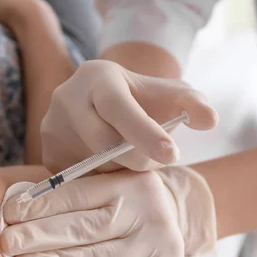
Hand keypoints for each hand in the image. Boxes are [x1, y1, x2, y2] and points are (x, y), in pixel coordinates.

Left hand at [0, 166, 215, 256]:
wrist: (173, 219)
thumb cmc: (122, 203)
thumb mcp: (106, 183)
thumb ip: (72, 189)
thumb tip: (19, 208)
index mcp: (129, 181)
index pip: (77, 195)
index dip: (40, 205)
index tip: (10, 214)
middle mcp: (148, 208)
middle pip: (84, 227)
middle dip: (39, 235)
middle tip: (8, 243)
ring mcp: (160, 240)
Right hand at [41, 60, 218, 173]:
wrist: (103, 102)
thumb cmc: (143, 101)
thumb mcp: (169, 95)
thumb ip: (193, 103)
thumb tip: (209, 119)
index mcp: (97, 77)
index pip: (118, 108)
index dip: (145, 133)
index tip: (172, 155)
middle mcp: (66, 98)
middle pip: (102, 143)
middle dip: (136, 159)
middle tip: (157, 162)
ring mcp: (52, 127)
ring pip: (92, 165)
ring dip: (119, 171)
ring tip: (129, 157)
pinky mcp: (47, 153)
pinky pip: (79, 178)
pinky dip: (102, 179)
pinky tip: (111, 166)